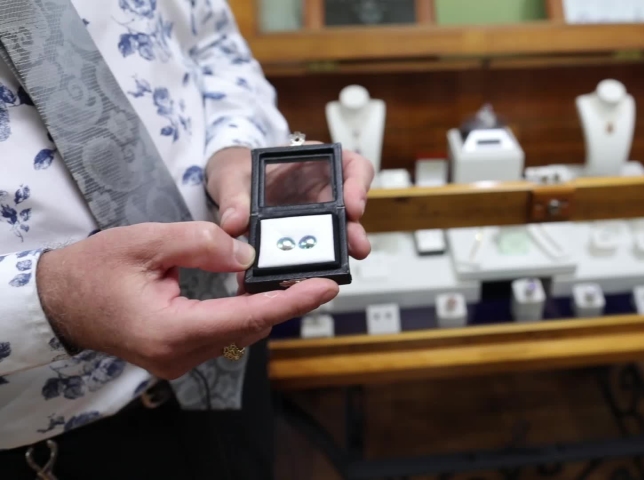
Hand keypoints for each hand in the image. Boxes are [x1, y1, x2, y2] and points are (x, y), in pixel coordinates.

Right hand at [36, 222, 337, 379]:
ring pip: (239, 333)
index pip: (247, 317)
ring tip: (285, 275)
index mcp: (171, 330)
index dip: (292, 302)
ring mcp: (178, 361)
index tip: (326, 287)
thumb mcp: (146, 241)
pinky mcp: (178, 356)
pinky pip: (223, 335)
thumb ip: (202, 243)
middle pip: (250, 328)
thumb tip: (247, 253)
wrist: (59, 300)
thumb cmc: (93, 270)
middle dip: (284, 300)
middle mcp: (178, 355)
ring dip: (263, 306)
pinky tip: (250, 289)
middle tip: (311, 271)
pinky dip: (242, 313)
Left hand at [205, 145, 373, 260]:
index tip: (352, 206)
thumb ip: (233, 196)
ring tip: (339, 266)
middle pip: (351, 208)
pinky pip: (315, 252)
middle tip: (355, 246)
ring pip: (338, 234)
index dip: (358, 184)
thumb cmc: (237, 172)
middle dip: (354, 229)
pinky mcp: (305, 239)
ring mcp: (318, 216)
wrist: (228, 190)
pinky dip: (311, 264)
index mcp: (314, 162)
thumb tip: (234, 223)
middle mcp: (323, 190)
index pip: (352, 167)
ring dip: (341, 250)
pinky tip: (303, 275)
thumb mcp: (231, 177)